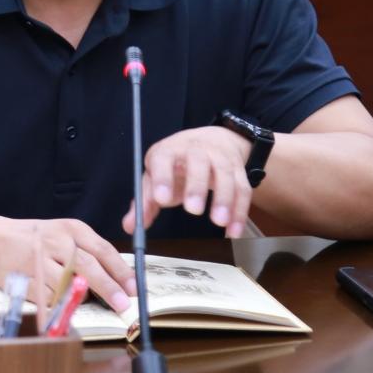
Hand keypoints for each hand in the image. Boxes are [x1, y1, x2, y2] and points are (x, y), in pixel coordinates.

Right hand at [0, 217, 136, 313]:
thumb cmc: (39, 239)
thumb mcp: (65, 234)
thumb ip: (89, 252)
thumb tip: (119, 279)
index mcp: (72, 228)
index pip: (102, 249)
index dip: (120, 271)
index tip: (134, 288)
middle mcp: (56, 241)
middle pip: (88, 266)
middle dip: (109, 288)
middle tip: (123, 304)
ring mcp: (40, 260)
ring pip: (69, 284)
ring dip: (83, 297)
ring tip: (91, 302)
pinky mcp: (26, 279)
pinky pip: (50, 297)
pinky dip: (60, 302)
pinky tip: (62, 300)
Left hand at [121, 126, 252, 238]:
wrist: (212, 140)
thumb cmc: (178, 164)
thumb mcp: (158, 176)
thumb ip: (145, 201)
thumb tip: (130, 226)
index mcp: (169, 151)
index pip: (163, 158)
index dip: (162, 177)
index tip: (162, 199)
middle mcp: (195, 150)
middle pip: (198, 162)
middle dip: (196, 185)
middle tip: (193, 210)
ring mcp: (219, 158)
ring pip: (225, 174)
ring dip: (224, 198)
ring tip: (219, 222)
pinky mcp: (238, 169)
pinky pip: (243, 188)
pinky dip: (240, 211)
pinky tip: (234, 231)